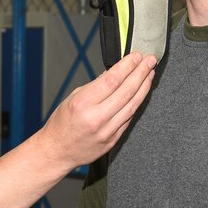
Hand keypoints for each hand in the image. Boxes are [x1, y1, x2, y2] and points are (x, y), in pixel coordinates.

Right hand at [40, 52, 155, 169]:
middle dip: (141, 73)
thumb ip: (94, 86)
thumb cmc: (62, 124)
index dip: (127, 66)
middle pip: (126, 91)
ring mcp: (106, 131)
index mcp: (83, 103)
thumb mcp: (72, 98)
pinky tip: (141, 93)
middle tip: (150, 60)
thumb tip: (113, 73)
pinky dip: (136, 103)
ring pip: (132, 105)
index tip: (136, 56)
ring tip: (149, 74)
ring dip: (144, 87)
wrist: (57, 152)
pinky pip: (128, 118)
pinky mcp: (112, 140)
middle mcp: (96, 118)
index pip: (112, 80)